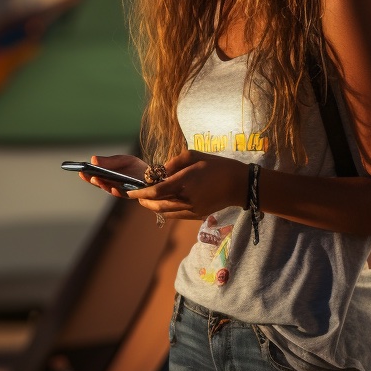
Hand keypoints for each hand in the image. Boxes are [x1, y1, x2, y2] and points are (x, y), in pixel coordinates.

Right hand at [82, 154, 147, 197]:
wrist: (155, 177)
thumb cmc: (138, 168)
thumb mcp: (123, 160)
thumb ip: (109, 161)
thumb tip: (93, 159)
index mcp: (109, 176)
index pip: (95, 176)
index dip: (87, 175)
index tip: (79, 170)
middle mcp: (112, 185)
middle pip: (99, 183)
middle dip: (91, 179)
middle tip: (85, 175)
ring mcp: (120, 191)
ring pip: (108, 189)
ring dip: (101, 185)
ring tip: (95, 179)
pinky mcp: (130, 195)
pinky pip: (121, 194)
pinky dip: (116, 191)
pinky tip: (112, 187)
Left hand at [128, 150, 246, 219]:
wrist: (239, 185)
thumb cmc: (216, 165)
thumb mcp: (193, 155)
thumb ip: (173, 163)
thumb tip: (158, 171)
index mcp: (185, 182)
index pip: (156, 191)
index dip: (141, 193)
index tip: (131, 191)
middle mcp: (187, 198)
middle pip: (157, 204)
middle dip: (144, 201)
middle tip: (136, 196)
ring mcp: (192, 209)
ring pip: (165, 212)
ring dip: (153, 206)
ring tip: (146, 199)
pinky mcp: (197, 215)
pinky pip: (175, 215)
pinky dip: (164, 210)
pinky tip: (161, 204)